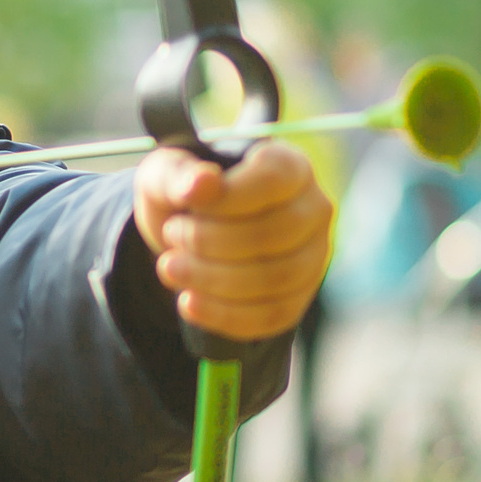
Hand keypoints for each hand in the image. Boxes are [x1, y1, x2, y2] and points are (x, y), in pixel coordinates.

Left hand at [132, 141, 331, 342]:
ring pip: (275, 279)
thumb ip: (179, 174)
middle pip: (274, 234)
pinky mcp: (298, 298)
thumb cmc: (185, 193)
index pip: (274, 180)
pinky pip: (271, 316)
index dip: (229, 198)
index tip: (189, 206)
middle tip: (171, 235)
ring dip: (213, 279)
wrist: (188, 233)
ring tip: (170, 268)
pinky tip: (188, 302)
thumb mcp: (167, 174)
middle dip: (211, 241)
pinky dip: (224, 314)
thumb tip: (203, 182)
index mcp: (290, 165)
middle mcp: (313, 209)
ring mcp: (312, 257)